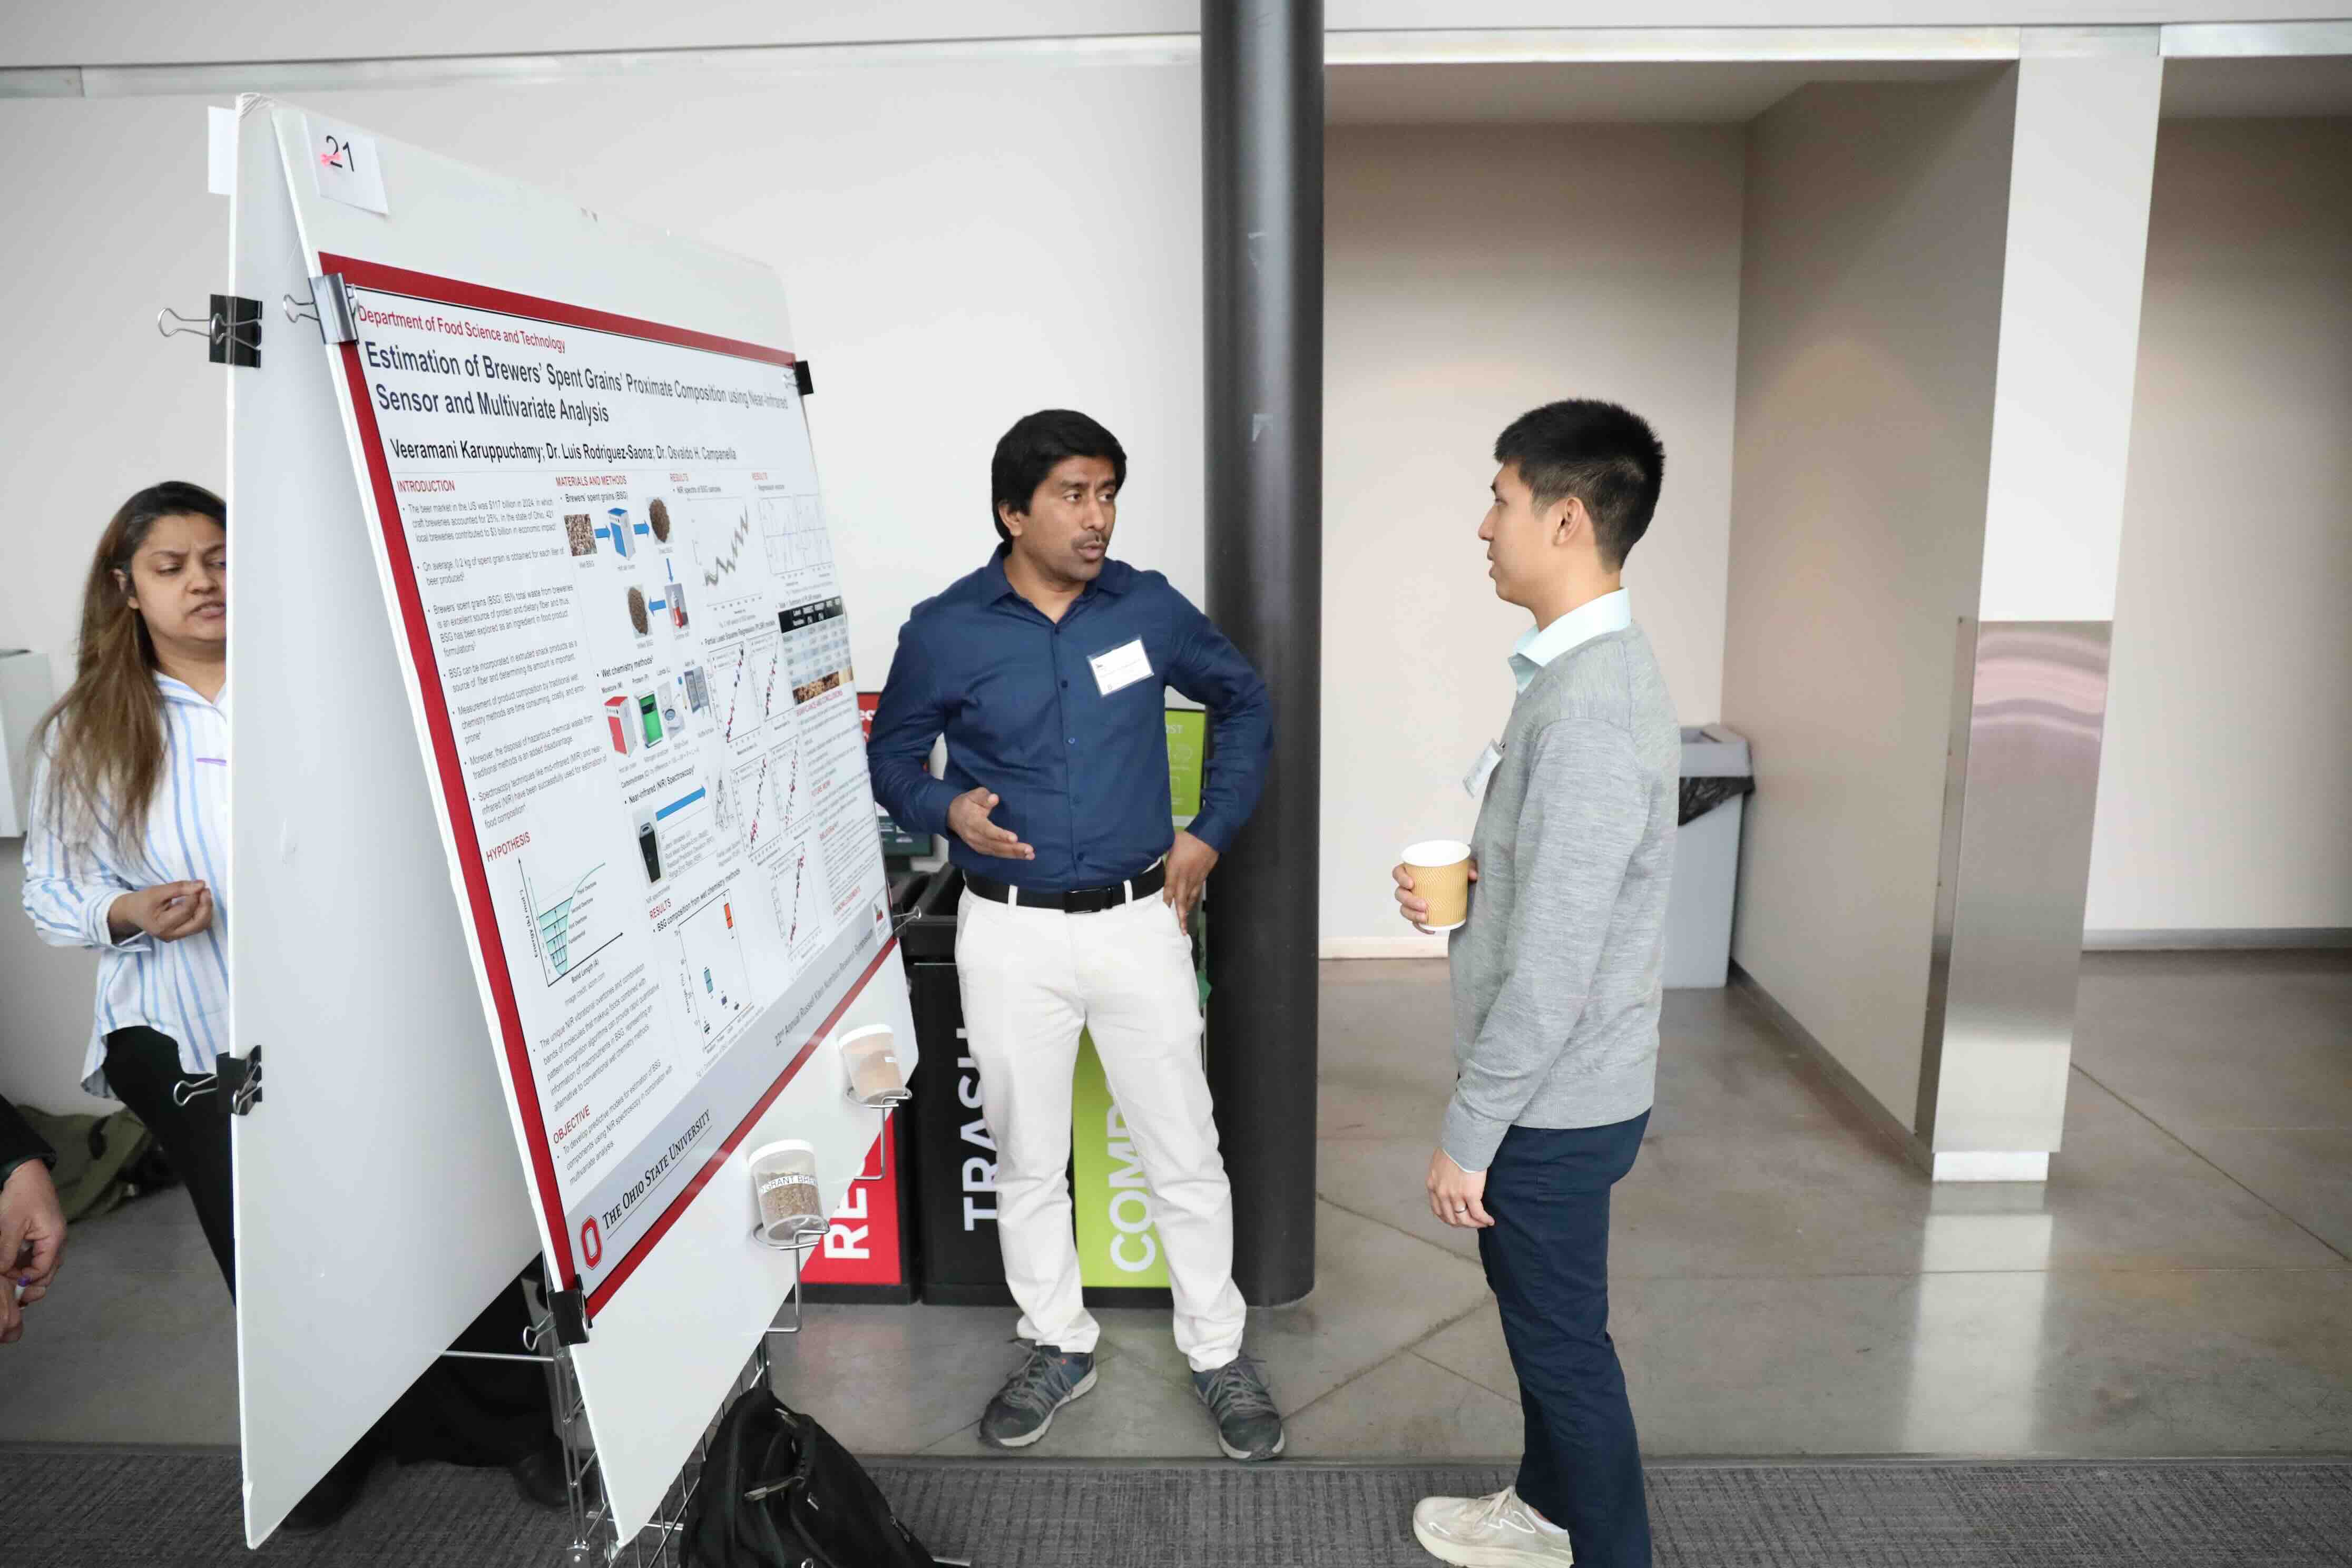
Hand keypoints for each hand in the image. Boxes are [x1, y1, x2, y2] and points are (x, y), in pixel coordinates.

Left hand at [1, 1160, 66, 1342]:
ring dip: (29, 1275)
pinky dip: (28, 1265)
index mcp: (54, 1239)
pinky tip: (13, 1267)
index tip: (6, 1282)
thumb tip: (2, 1274)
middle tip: (13, 1293)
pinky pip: (40, 1256)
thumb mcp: (10, 1226)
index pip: (43, 1271)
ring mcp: (53, 1237)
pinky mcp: (45, 1233)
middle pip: (49, 1272)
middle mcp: (58, 1241)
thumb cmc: (21, 1197)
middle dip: (31, 1284)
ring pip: (45, 1266)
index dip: (24, 1281)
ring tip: (11, 1281)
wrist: (27, 1173)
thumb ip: (7, 1252)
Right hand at [107, 881, 213, 942]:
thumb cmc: (142, 901)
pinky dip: (202, 914)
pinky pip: (197, 926)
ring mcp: (176, 937)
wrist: (132, 912)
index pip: (186, 911)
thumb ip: (179, 888)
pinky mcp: (180, 934)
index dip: (195, 896)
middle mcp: (170, 935)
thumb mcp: (157, 891)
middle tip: (205, 890)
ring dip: (206, 910)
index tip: (199, 885)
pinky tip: (200, 903)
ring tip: (203, 895)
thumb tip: (201, 885)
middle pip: (198, 923)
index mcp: (161, 925)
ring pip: (201, 926)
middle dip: (206, 905)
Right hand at [946, 788, 1033, 861]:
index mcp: (973, 823)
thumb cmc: (966, 804)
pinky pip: (997, 854)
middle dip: (1013, 848)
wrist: (952, 816)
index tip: (1014, 838)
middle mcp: (975, 837)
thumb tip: (994, 798)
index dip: (1000, 835)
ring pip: (997, 852)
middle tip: (1029, 850)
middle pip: (995, 845)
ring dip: (1014, 854)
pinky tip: (1023, 855)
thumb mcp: (973, 795)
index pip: (987, 831)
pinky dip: (1010, 855)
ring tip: (1030, 854)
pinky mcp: (982, 849)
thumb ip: (983, 796)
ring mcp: (978, 845)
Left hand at [1162, 830, 1218, 933]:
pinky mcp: (1202, 878)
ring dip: (1187, 912)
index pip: (1169, 888)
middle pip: (1181, 899)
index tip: (1163, 913)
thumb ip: (1162, 853)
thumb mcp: (1170, 844)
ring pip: (1190, 899)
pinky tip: (1190, 908)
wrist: (1209, 837)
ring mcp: (1195, 879)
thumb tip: (1151, 855)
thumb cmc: (1188, 839)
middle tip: (1180, 928)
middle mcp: (1185, 877)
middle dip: (1180, 915)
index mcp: (1175, 869)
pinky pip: (1196, 893)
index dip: (1166, 901)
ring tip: (1184, 924)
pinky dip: (1192, 902)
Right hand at [1392, 859, 1476, 934]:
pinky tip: (1431, 929)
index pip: (1398, 872)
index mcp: (1413, 871)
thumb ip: (1469, 867)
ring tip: (1425, 918)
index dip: (1401, 878)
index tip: (1411, 884)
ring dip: (1412, 915)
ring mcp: (1413, 901)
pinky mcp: (1420, 913)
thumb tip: (1474, 875)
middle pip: (1400, 894)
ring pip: (1404, 909)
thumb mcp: (1462, 867)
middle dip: (1409, 901)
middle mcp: (1409, 887)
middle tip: (1424, 905)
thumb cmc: (1455, 873)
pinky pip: (1415, 922)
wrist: (1462, 889)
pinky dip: (1421, 927)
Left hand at [1427, 1148, 1493, 1229]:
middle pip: (1451, 1218)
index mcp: (1433, 1185)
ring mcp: (1455, 1196)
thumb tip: (1447, 1177)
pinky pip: (1478, 1214)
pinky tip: (1490, 1220)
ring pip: (1464, 1219)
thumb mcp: (1439, 1162)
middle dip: (1462, 1224)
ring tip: (1483, 1223)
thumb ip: (1441, 1174)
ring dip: (1474, 1224)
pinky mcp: (1470, 1195)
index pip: (1438, 1210)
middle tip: (1471, 1223)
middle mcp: (1441, 1193)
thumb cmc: (1454, 1146)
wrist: (1464, 1141)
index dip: (1448, 1218)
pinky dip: (1484, 1220)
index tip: (1457, 1219)